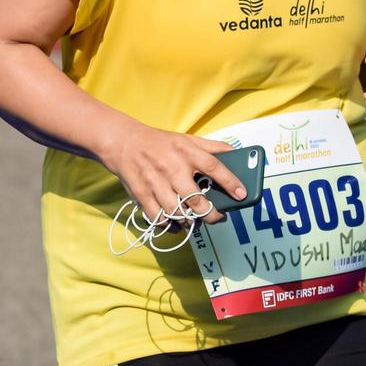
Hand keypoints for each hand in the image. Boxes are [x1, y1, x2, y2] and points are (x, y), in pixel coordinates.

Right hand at [99, 120, 245, 227]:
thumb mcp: (189, 139)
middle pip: (195, 198)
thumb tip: (237, 152)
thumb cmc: (161, 143)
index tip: (242, 195)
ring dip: (190, 221)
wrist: (124, 142)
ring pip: (177, 212)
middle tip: (219, 218)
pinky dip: (170, 226)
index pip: (214, 167)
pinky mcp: (141, 195)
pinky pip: (158, 218)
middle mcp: (172, 167)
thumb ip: (213, 147)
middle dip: (210, 214)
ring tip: (198, 221)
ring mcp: (155, 183)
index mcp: (187, 152)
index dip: (230, 182)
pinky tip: (178, 224)